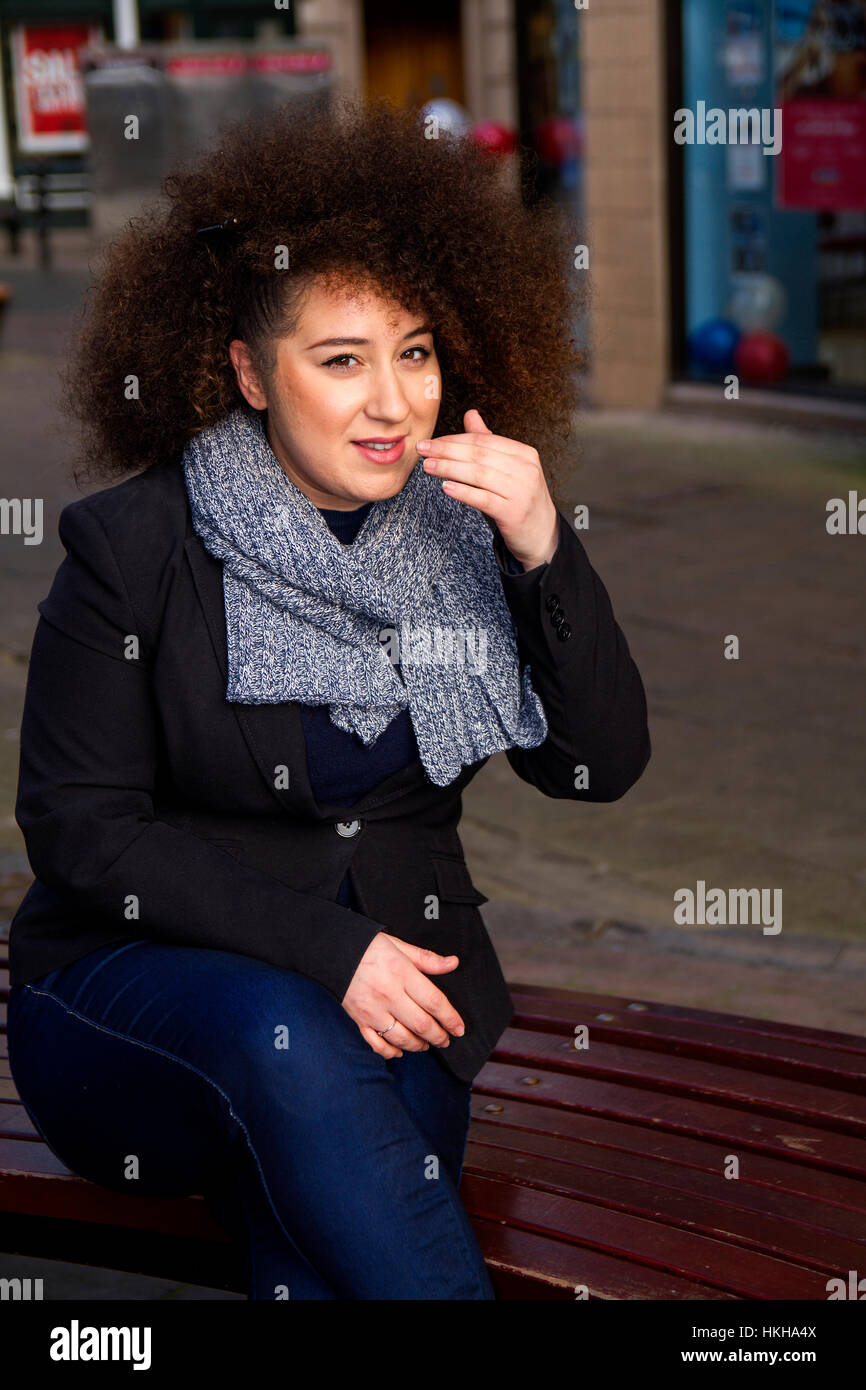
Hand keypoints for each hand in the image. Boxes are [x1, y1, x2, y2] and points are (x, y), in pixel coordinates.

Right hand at [342, 931, 465, 1059]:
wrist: (331, 950)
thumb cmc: (368, 945)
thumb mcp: (399, 946)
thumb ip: (427, 959)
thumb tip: (453, 963)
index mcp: (402, 974)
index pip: (434, 1002)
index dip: (450, 1018)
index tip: (459, 1028)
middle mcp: (389, 995)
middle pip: (421, 1024)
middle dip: (438, 1036)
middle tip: (446, 1040)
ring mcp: (373, 1010)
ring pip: (402, 1037)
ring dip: (418, 1045)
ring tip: (427, 1045)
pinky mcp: (359, 1019)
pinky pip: (376, 1043)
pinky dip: (390, 1051)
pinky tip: (400, 1051)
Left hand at [417, 409, 559, 571]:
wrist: (542, 535)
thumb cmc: (519, 499)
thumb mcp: (508, 468)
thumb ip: (489, 443)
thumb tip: (470, 414)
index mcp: (524, 453)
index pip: (483, 440)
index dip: (454, 439)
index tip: (431, 442)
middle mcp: (526, 469)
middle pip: (479, 454)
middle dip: (446, 451)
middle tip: (422, 450)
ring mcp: (522, 491)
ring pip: (479, 474)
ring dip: (449, 469)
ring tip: (428, 467)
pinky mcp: (514, 513)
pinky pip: (484, 499)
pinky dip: (463, 492)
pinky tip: (446, 488)